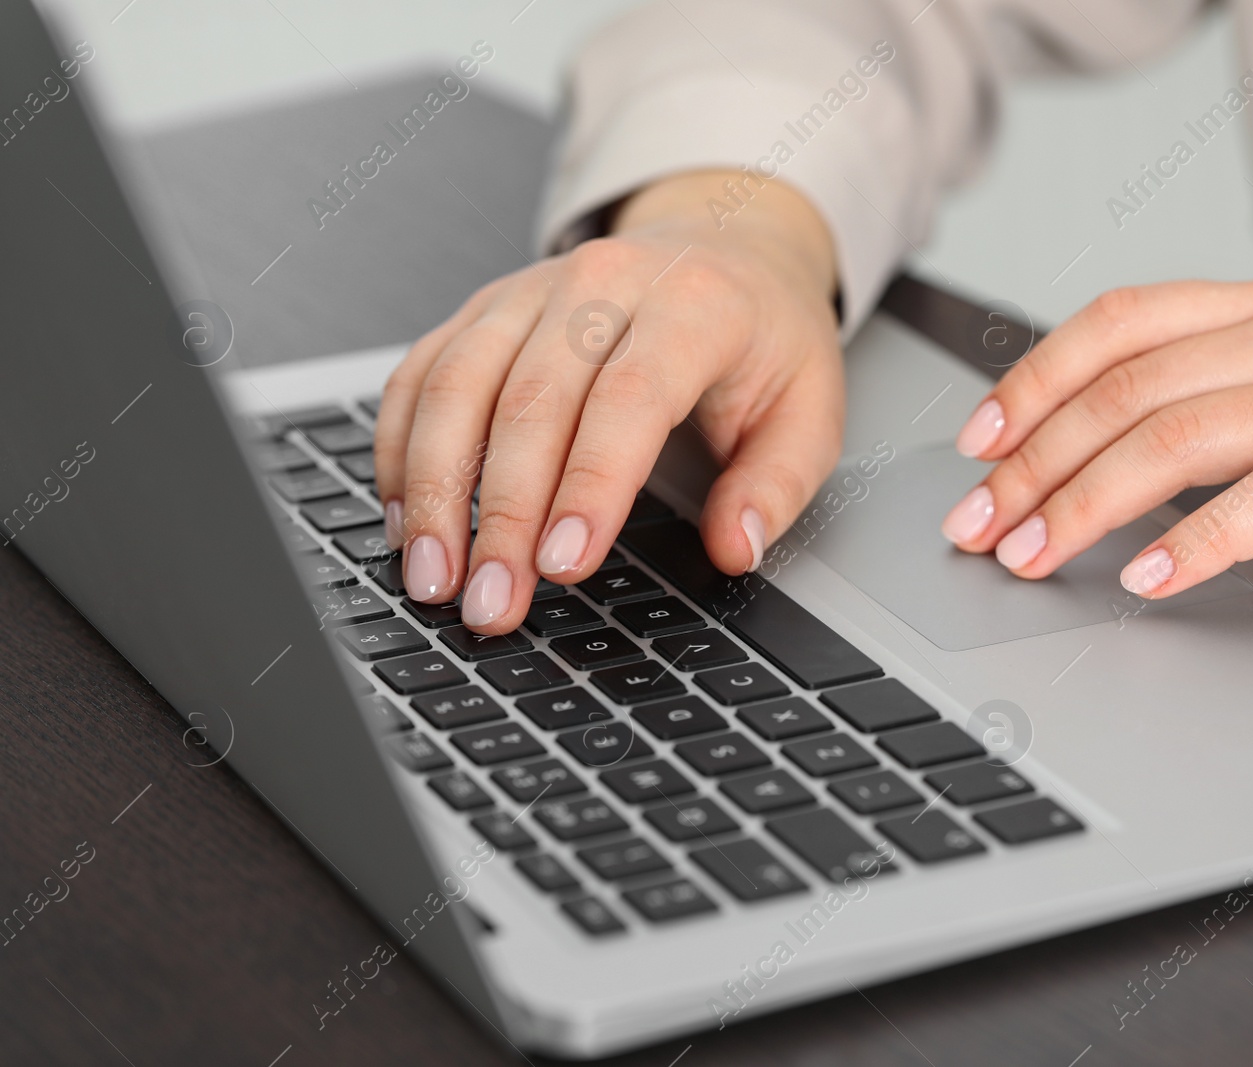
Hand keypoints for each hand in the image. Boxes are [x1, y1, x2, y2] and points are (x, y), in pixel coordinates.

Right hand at [373, 170, 842, 632]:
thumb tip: (734, 547)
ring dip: (434, 489)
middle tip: (492, 603)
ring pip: (458, 385)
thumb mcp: (810, 408)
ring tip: (434, 577)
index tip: (561, 565)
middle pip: (531, 401)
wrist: (723, 245)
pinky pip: (421, 373)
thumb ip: (777, 485)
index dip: (590, 485)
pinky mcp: (483, 308)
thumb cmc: (761, 336)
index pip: (628, 397)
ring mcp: (530, 291)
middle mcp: (600, 284)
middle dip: (502, 514)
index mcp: (692, 304)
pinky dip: (401, 447)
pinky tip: (406, 517)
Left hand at [939, 276, 1252, 595]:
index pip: (1118, 323)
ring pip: (1179, 436)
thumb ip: (1224, 388)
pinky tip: (1151, 581)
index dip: (1031, 379)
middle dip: (1033, 460)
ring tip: (1033, 557)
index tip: (974, 441)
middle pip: (1127, 388)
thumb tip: (1097, 441)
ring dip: (1086, 504)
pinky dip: (1199, 542)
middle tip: (978, 525)